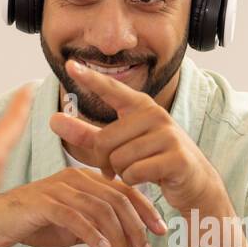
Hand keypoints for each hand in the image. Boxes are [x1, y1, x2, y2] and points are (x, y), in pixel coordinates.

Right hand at [0, 168, 167, 246]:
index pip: (125, 191)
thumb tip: (128, 240)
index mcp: (86, 179)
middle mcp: (75, 178)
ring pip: (100, 208)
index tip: (160, 230)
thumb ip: (98, 224)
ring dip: (117, 234)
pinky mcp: (44, 202)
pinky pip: (75, 217)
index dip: (146, 210)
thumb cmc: (35, 222)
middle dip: (136, 227)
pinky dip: (92, 234)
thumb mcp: (75, 223)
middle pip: (117, 199)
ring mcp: (59, 188)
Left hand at [49, 58, 226, 213]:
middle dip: (105, 161)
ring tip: (137, 172)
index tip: (70, 64)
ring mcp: (168, 135)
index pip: (112, 89)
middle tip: (116, 169)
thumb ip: (87, 135)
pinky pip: (135, 173)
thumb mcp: (120, 146)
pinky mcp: (176, 158)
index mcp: (140, 107)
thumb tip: (53, 120)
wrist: (194, 182)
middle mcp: (155, 114)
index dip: (90, 78)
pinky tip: (148, 179)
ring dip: (122, 174)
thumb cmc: (153, 161)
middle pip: (106, 140)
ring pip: (120, 159)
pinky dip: (135, 182)